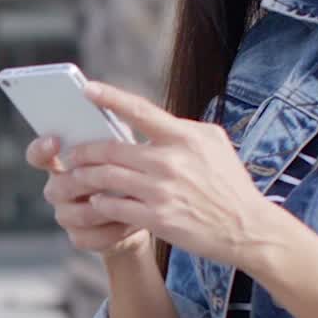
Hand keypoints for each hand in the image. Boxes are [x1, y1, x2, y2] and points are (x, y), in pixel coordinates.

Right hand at [26, 134, 149, 256]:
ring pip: (80, 214)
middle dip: (89, 182)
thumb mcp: (123, 149)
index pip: (37, 155)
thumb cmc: (130, 171)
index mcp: (62, 163)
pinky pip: (93, 236)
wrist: (140, 212)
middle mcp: (57, 188)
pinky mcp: (79, 237)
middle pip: (59, 187)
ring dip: (109, 207)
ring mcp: (65, 214)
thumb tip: (113, 113)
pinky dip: (117, 229)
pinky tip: (135, 221)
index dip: (41, 149)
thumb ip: (112, 138)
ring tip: (134, 200)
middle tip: (116, 176)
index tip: (55, 141)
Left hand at [62, 81, 273, 268]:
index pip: (140, 110)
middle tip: (70, 154)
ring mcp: (163, 190)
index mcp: (185, 137)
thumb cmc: (229, 185)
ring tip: (75, 178)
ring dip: (85, 178)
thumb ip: (182, 131)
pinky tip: (97, 201)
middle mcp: (171, 161)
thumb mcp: (214, 145)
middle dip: (83, 152)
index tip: (87, 89)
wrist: (248, 228)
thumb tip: (151, 120)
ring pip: (106, 178)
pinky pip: (114, 206)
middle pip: (111, 150)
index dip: (110, 98)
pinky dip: (100, 202)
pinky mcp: (157, 217)